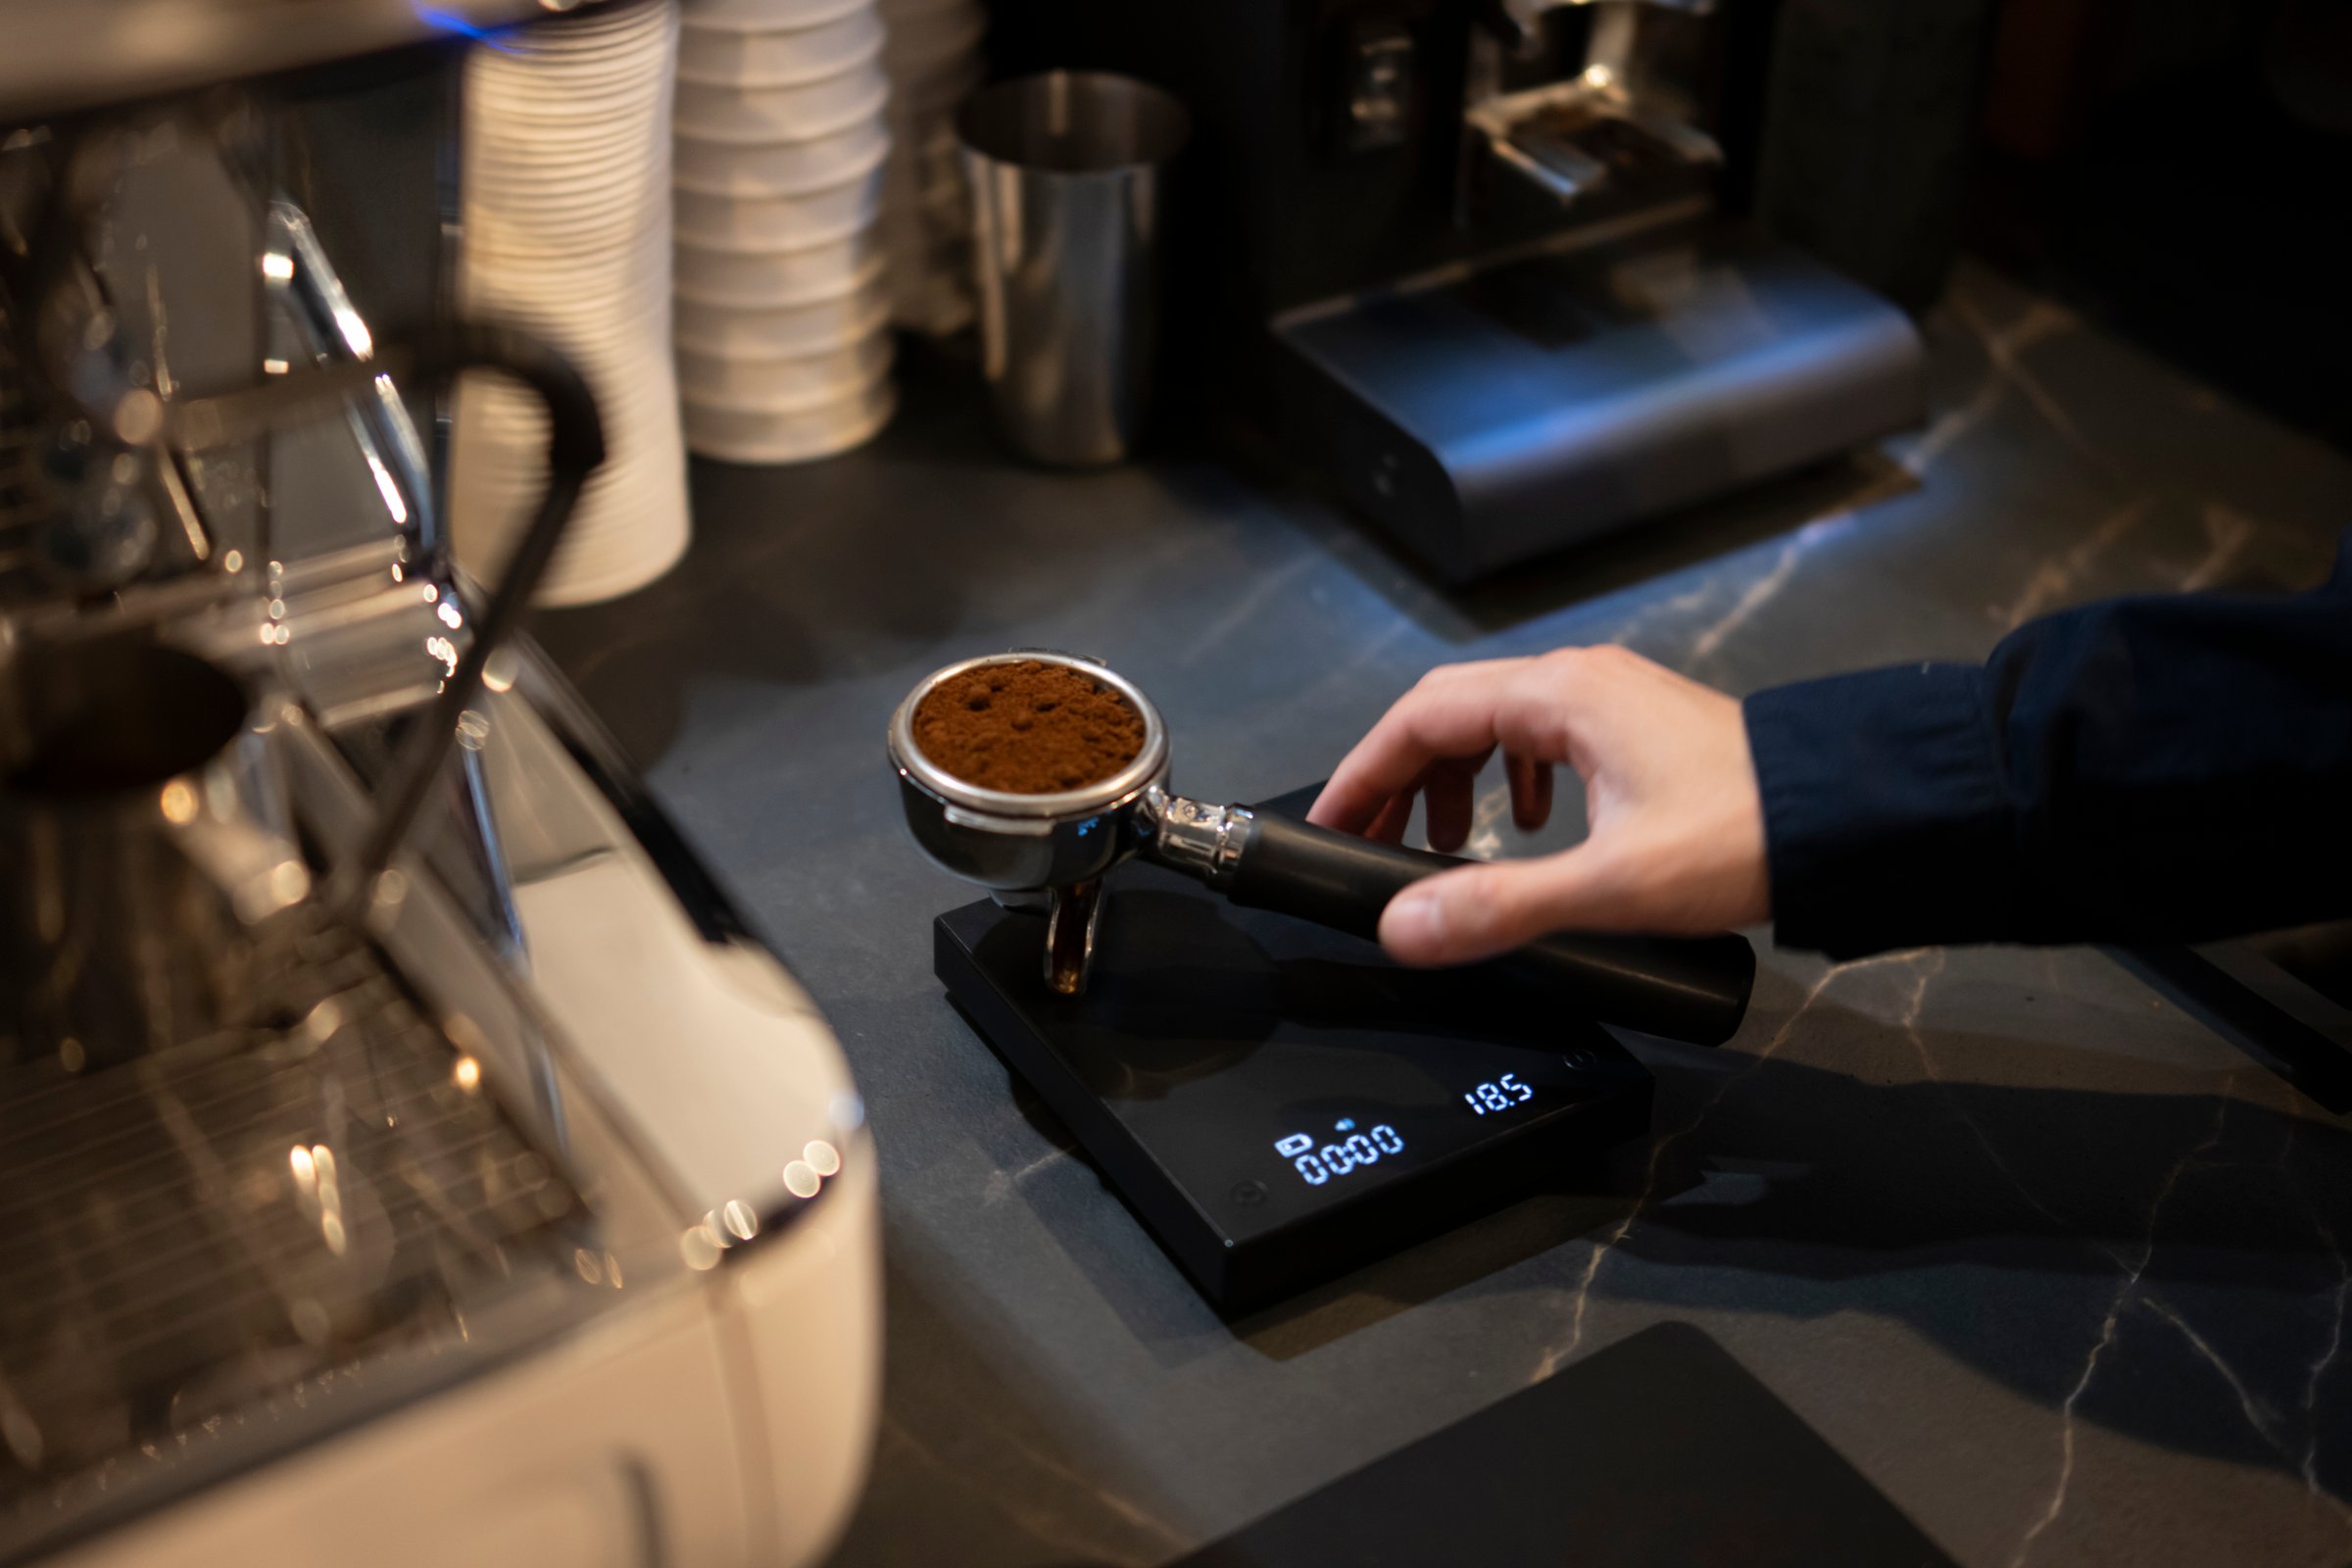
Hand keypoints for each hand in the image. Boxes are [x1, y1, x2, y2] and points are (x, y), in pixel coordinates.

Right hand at [1307, 646, 1769, 965]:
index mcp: (1562, 696)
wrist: (1852, 818)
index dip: (1362, 774)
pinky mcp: (1638, 731)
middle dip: (1398, 781)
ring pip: (1497, 727)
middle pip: (1450, 715)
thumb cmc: (1749, 833)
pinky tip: (1524, 830)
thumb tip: (1405, 927)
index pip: (1420, 719)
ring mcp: (1612, 702)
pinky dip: (1509, 782)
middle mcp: (1581, 683)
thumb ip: (1497, 907)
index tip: (1330, 823)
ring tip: (1437, 849)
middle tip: (1366, 844)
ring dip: (1452, 783)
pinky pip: (1544, 741)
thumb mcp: (1609, 885)